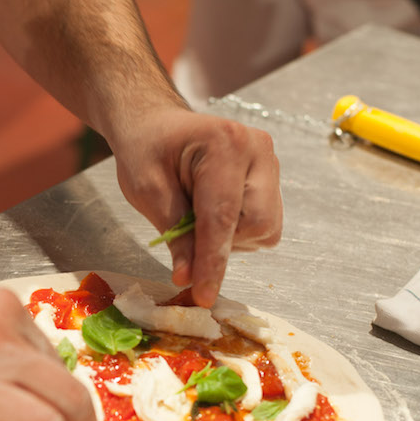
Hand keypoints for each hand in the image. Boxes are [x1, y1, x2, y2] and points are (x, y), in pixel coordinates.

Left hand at [111, 105, 282, 306]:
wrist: (157, 125)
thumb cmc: (146, 150)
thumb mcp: (147, 191)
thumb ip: (174, 234)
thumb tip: (189, 278)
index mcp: (224, 144)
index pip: (224, 216)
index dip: (213, 261)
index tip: (204, 295)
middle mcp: (258, 149)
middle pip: (257, 224)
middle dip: (223, 242)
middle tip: (187, 233)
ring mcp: (270, 162)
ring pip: (266, 228)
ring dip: (231, 237)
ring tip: (198, 215)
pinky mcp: (272, 176)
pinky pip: (267, 223)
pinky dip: (239, 230)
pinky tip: (215, 212)